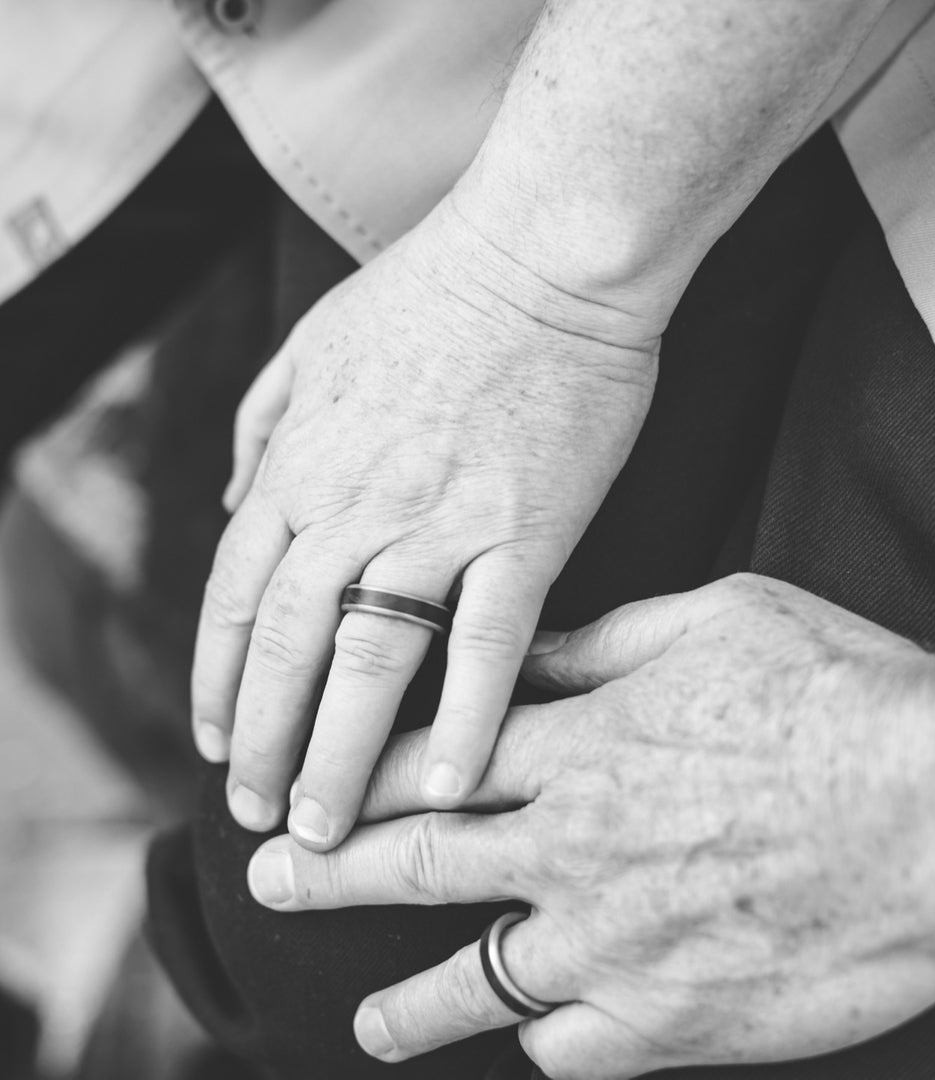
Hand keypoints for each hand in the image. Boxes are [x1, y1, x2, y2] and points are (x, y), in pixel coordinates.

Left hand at [191, 199, 659, 849]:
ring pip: (371, 662)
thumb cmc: (435, 290)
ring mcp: (439, 524)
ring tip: (327, 828)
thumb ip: (261, 424)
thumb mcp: (312, 341)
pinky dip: (470, 720)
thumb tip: (235, 495)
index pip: (236, 598)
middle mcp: (354, 506)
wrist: (544, 257)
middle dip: (264, 742)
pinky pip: (488, 644)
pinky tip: (455, 786)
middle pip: (289, 649)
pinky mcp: (526, 534)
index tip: (220, 742)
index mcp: (299, 463)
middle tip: (261, 813)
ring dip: (340, 756)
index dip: (221, 681)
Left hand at [245, 574, 934, 1077]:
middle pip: (419, 864)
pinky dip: (546, 1047)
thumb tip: (534, 647)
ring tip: (368, 1022)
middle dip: (329, 875)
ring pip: (479, 980)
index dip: (359, 775)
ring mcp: (617, 943)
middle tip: (272, 885)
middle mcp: (575, 847)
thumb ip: (605, 642)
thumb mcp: (714, 619)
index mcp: (580, 747)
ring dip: (411, 1002)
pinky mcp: (676, 1018)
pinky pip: (576, 1049)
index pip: (431, 763)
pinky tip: (535, 1047)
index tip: (313, 789)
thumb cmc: (833, 689)